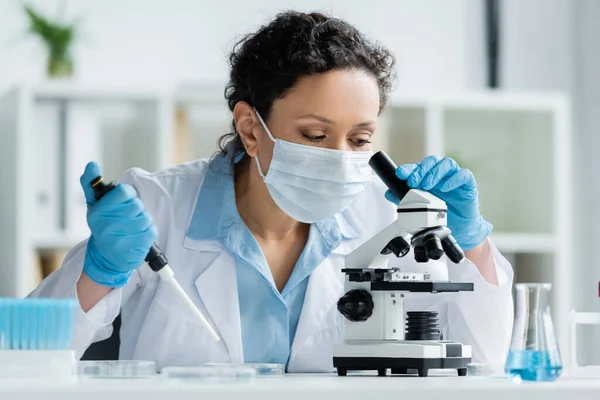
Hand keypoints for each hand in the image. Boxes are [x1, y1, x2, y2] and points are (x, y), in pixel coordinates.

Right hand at [80, 162, 157, 287]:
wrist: (105, 258)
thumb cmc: (102, 226)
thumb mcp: (94, 205)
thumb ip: (91, 184)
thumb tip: (91, 165)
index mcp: (98, 212)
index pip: (125, 192)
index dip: (128, 195)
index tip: (124, 201)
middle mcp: (107, 226)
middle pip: (137, 205)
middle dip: (136, 208)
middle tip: (128, 216)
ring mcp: (120, 240)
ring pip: (145, 218)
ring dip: (143, 220)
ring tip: (133, 226)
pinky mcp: (134, 250)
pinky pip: (151, 231)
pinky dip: (148, 231)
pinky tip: (138, 235)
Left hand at [384, 156, 491, 250]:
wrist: (460, 229)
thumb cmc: (441, 215)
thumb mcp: (419, 208)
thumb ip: (404, 199)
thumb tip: (389, 193)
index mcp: (428, 177)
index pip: (418, 167)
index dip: (409, 168)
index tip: (400, 173)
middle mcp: (441, 175)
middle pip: (432, 162)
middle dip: (420, 170)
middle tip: (413, 181)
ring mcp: (454, 178)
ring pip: (447, 164)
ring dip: (434, 173)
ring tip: (426, 185)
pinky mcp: (468, 184)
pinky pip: (463, 175)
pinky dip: (453, 179)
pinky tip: (445, 187)